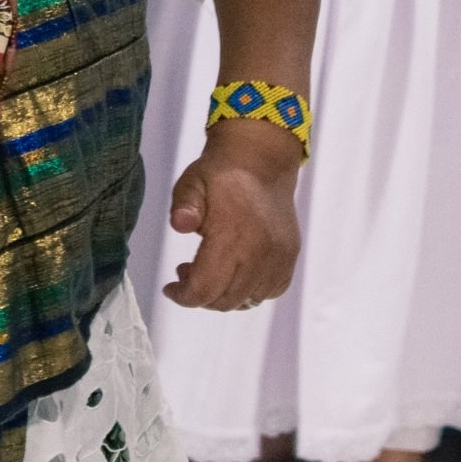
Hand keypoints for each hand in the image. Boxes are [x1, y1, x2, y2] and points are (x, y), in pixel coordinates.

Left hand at [162, 124, 301, 310]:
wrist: (262, 161)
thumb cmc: (220, 175)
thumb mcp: (192, 183)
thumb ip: (184, 205)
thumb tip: (180, 224)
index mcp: (232, 234)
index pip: (206, 288)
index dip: (184, 296)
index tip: (171, 288)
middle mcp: (260, 251)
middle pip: (226, 300)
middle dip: (201, 297)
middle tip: (187, 273)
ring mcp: (279, 256)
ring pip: (248, 300)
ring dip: (225, 296)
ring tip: (210, 272)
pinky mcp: (289, 256)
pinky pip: (270, 291)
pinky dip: (250, 291)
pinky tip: (236, 273)